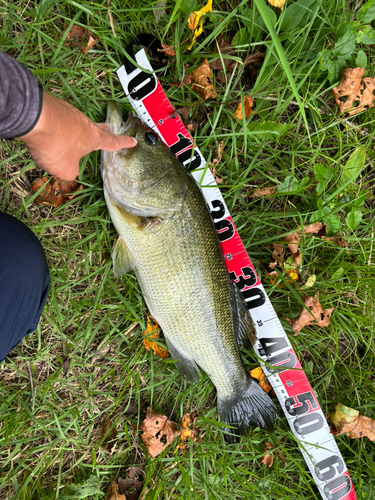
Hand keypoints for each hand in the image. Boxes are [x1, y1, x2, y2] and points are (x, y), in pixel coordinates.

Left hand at [19, 91, 136, 180]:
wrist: (34, 118)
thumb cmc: (55, 145)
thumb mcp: (65, 169)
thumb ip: (71, 172)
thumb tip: (70, 171)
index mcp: (93, 138)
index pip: (112, 142)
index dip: (123, 143)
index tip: (133, 140)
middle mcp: (83, 123)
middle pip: (96, 127)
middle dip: (103, 130)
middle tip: (107, 129)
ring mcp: (68, 112)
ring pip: (76, 122)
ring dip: (76, 129)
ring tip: (70, 136)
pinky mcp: (52, 107)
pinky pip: (59, 118)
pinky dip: (58, 125)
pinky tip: (50, 131)